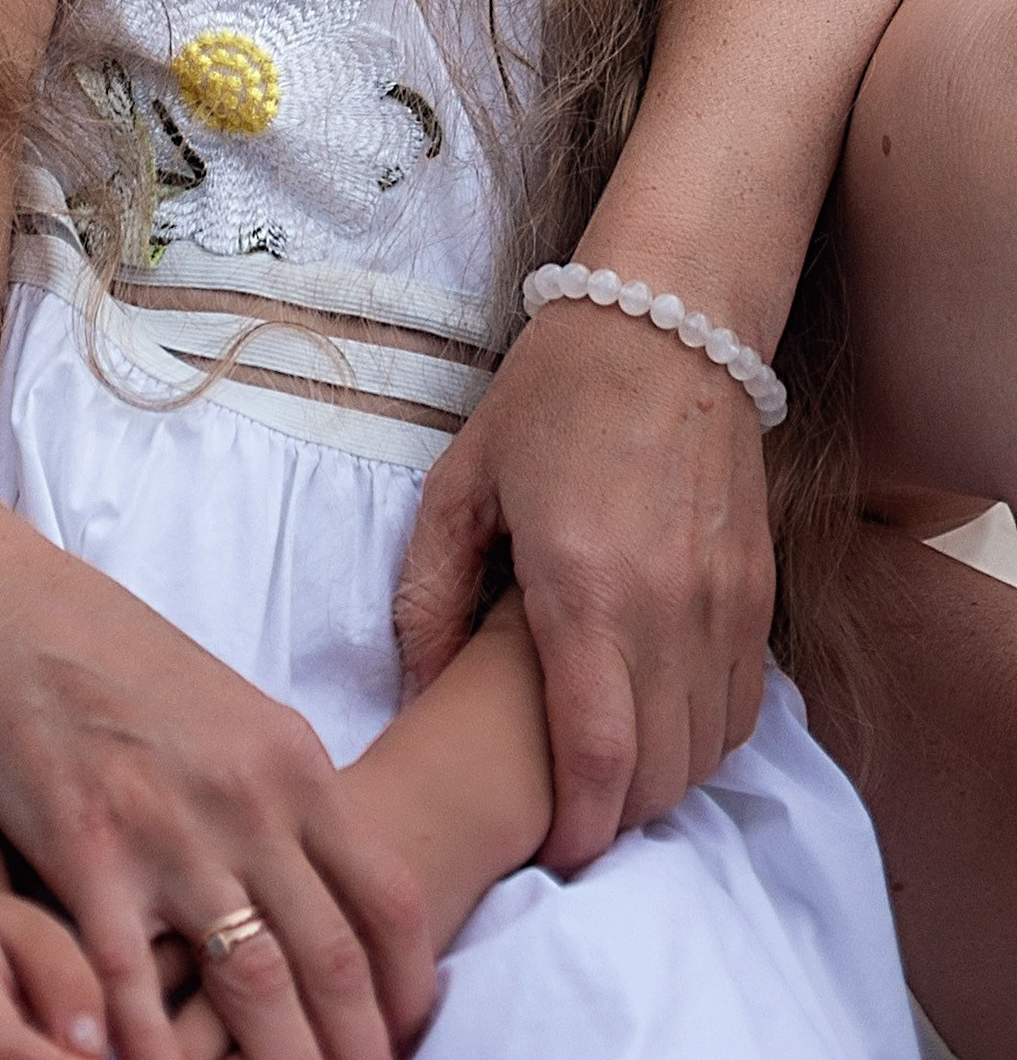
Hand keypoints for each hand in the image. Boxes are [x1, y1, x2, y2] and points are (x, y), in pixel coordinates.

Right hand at [0, 549, 436, 1059]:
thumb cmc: (104, 648)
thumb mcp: (222, 702)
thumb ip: (273, 787)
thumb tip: (315, 870)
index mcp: (290, 759)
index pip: (386, 900)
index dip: (407, 988)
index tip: (403, 1035)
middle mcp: (246, 801)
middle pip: (331, 962)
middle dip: (356, 1050)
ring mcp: (168, 833)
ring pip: (255, 987)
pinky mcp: (88, 858)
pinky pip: (139, 987)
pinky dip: (158, 1050)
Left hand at [393, 299, 773, 868]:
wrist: (664, 325)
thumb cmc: (552, 397)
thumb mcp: (462, 480)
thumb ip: (431, 588)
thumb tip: (416, 683)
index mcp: (582, 586)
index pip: (596, 757)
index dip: (577, 827)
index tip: (550, 848)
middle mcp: (666, 608)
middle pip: (658, 776)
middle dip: (613, 817)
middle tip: (565, 807)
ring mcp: (723, 605)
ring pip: (707, 751)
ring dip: (661, 783)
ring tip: (607, 768)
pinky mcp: (758, 594)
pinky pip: (743, 707)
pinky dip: (705, 738)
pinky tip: (660, 719)